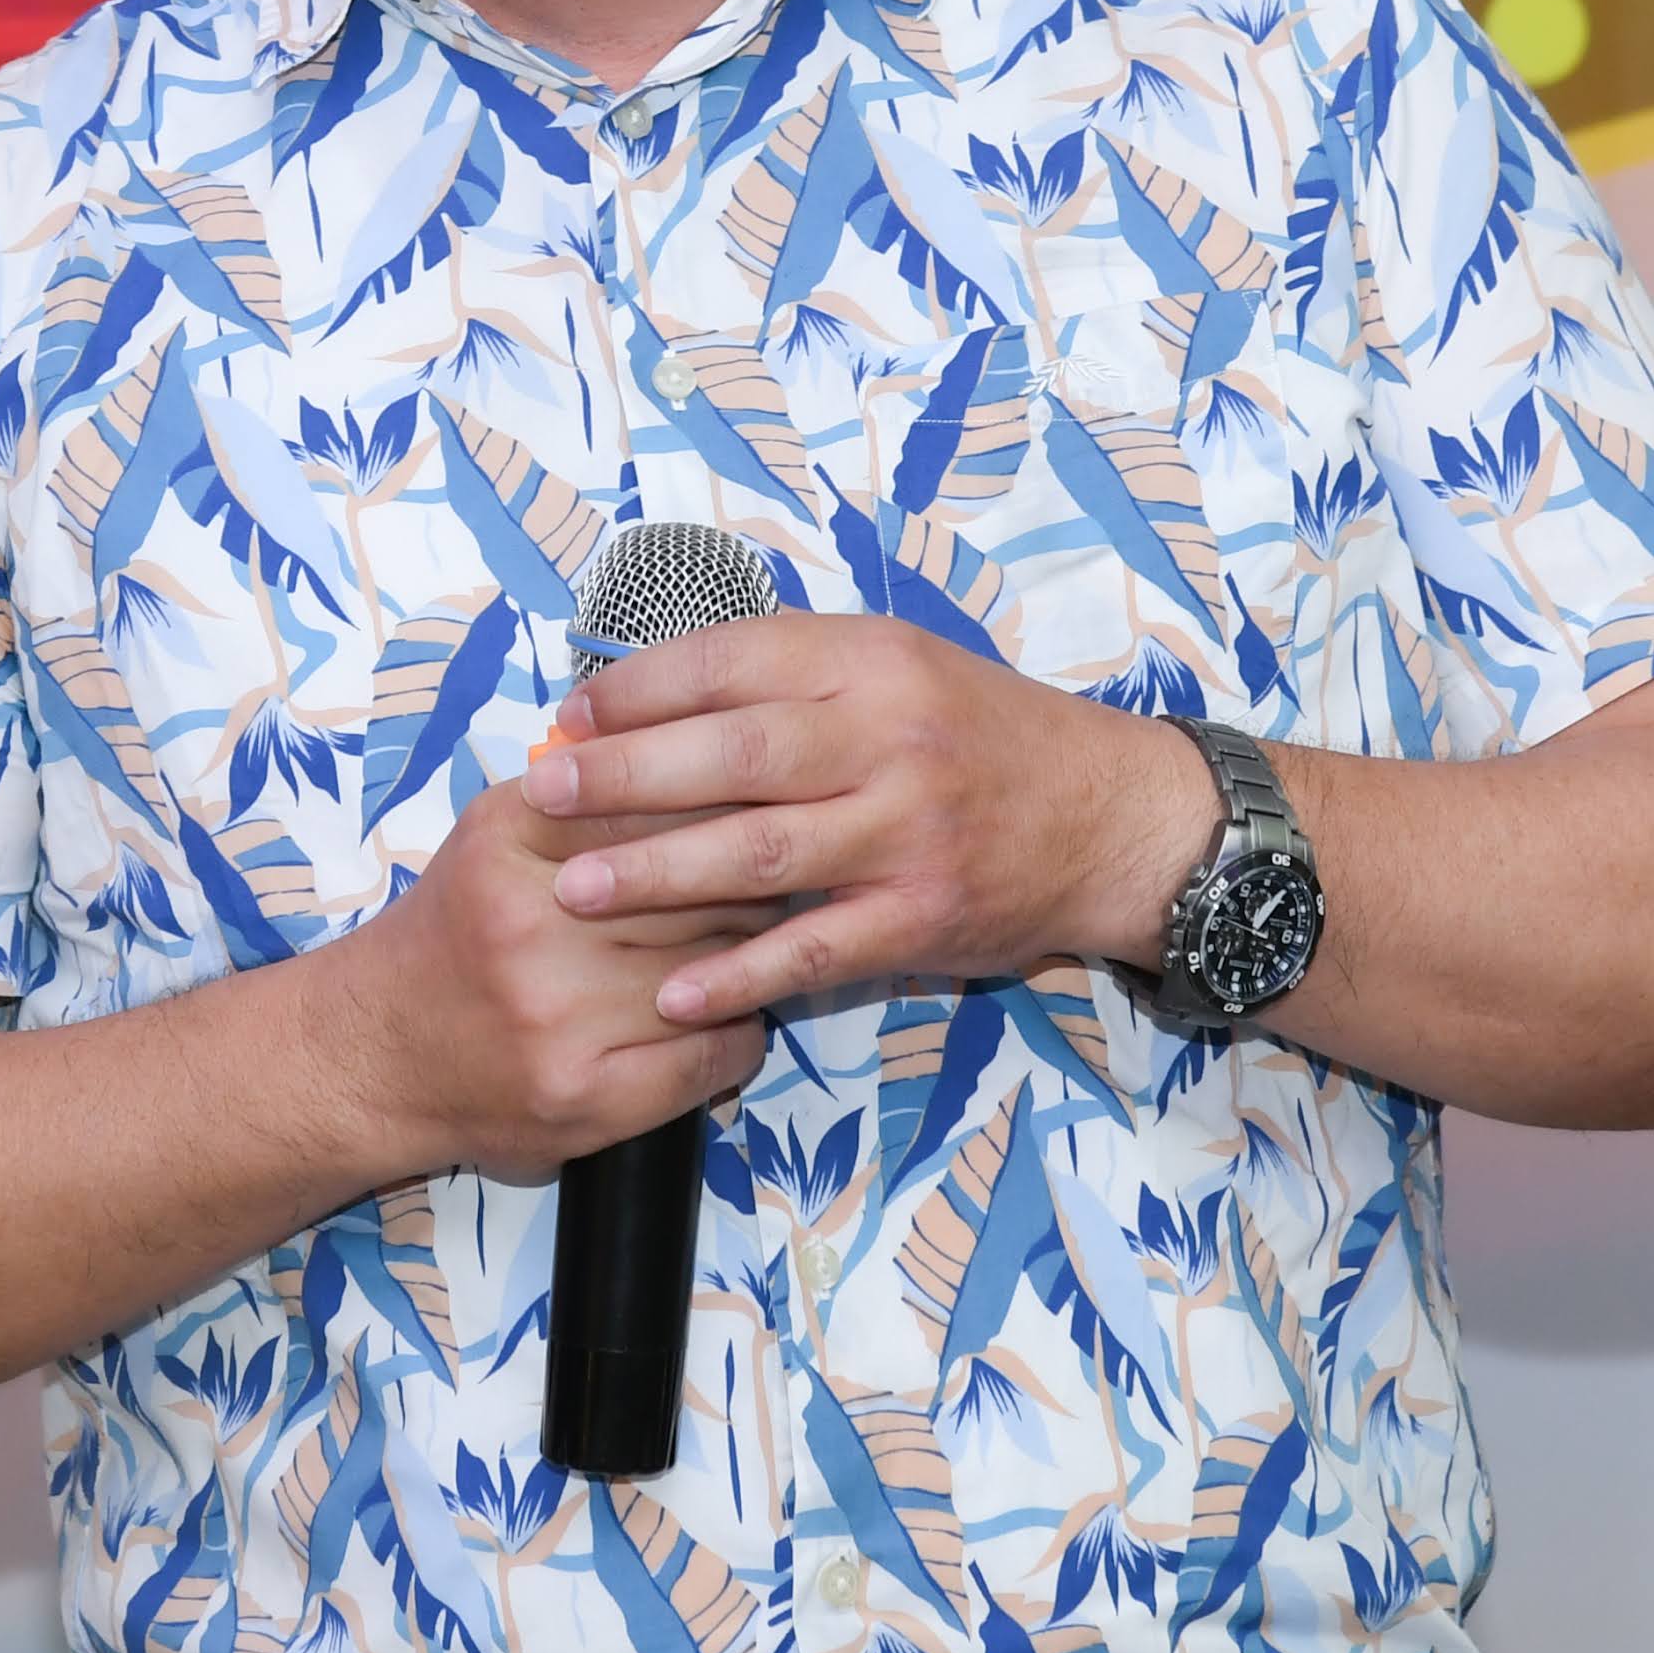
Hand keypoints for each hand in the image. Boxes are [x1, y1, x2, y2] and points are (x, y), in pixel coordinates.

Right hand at [322, 775, 777, 1181]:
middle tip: (767, 883)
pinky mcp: (589, 1100)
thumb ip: (586, 791)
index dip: (723, 809)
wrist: (374, 1056)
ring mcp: (561, 1022)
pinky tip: (720, 1016)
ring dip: (750, 957)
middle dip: (747, 883)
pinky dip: (738, 1030)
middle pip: (702, 886)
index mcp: (509, 842)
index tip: (751, 814)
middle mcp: (531, 928)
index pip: (660, 805)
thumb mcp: (495, 835)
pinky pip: (715, 1053)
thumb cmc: (456, 934)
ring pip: (718, 968)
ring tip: (748, 947)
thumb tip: (704, 754)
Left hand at [523, 614, 1224, 1025]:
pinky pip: (812, 950)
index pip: (732, 662)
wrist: (1108, 815)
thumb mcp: (898, 668)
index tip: (573, 716)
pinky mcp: (922, 917)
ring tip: (574, 890)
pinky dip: (738, 975)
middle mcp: (888, 736)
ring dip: (656, 874)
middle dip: (626, 776)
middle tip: (545, 793)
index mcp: (871, 660)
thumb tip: (650, 690)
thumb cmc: (981, 736)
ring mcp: (906, 831)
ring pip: (759, 852)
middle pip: (733, 753)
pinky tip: (672, 992)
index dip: (641, 689)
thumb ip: (793, 676)